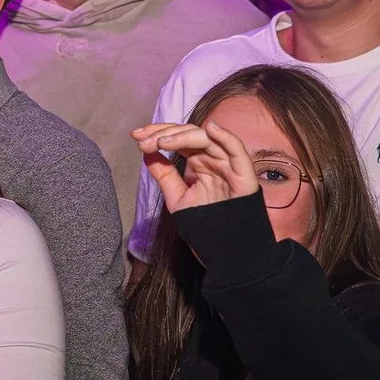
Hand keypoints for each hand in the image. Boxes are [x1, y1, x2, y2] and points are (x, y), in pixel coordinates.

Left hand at [132, 119, 257, 217]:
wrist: (223, 249)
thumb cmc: (203, 224)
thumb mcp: (177, 197)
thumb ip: (164, 175)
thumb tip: (147, 153)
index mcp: (199, 161)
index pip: (178, 138)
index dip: (158, 133)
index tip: (136, 136)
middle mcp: (213, 159)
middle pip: (190, 133)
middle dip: (164, 133)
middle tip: (143, 139)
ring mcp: (228, 165)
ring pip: (208, 139)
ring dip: (183, 136)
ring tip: (162, 141)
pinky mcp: (243, 175)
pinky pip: (237, 151)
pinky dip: (226, 137)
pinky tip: (210, 129)